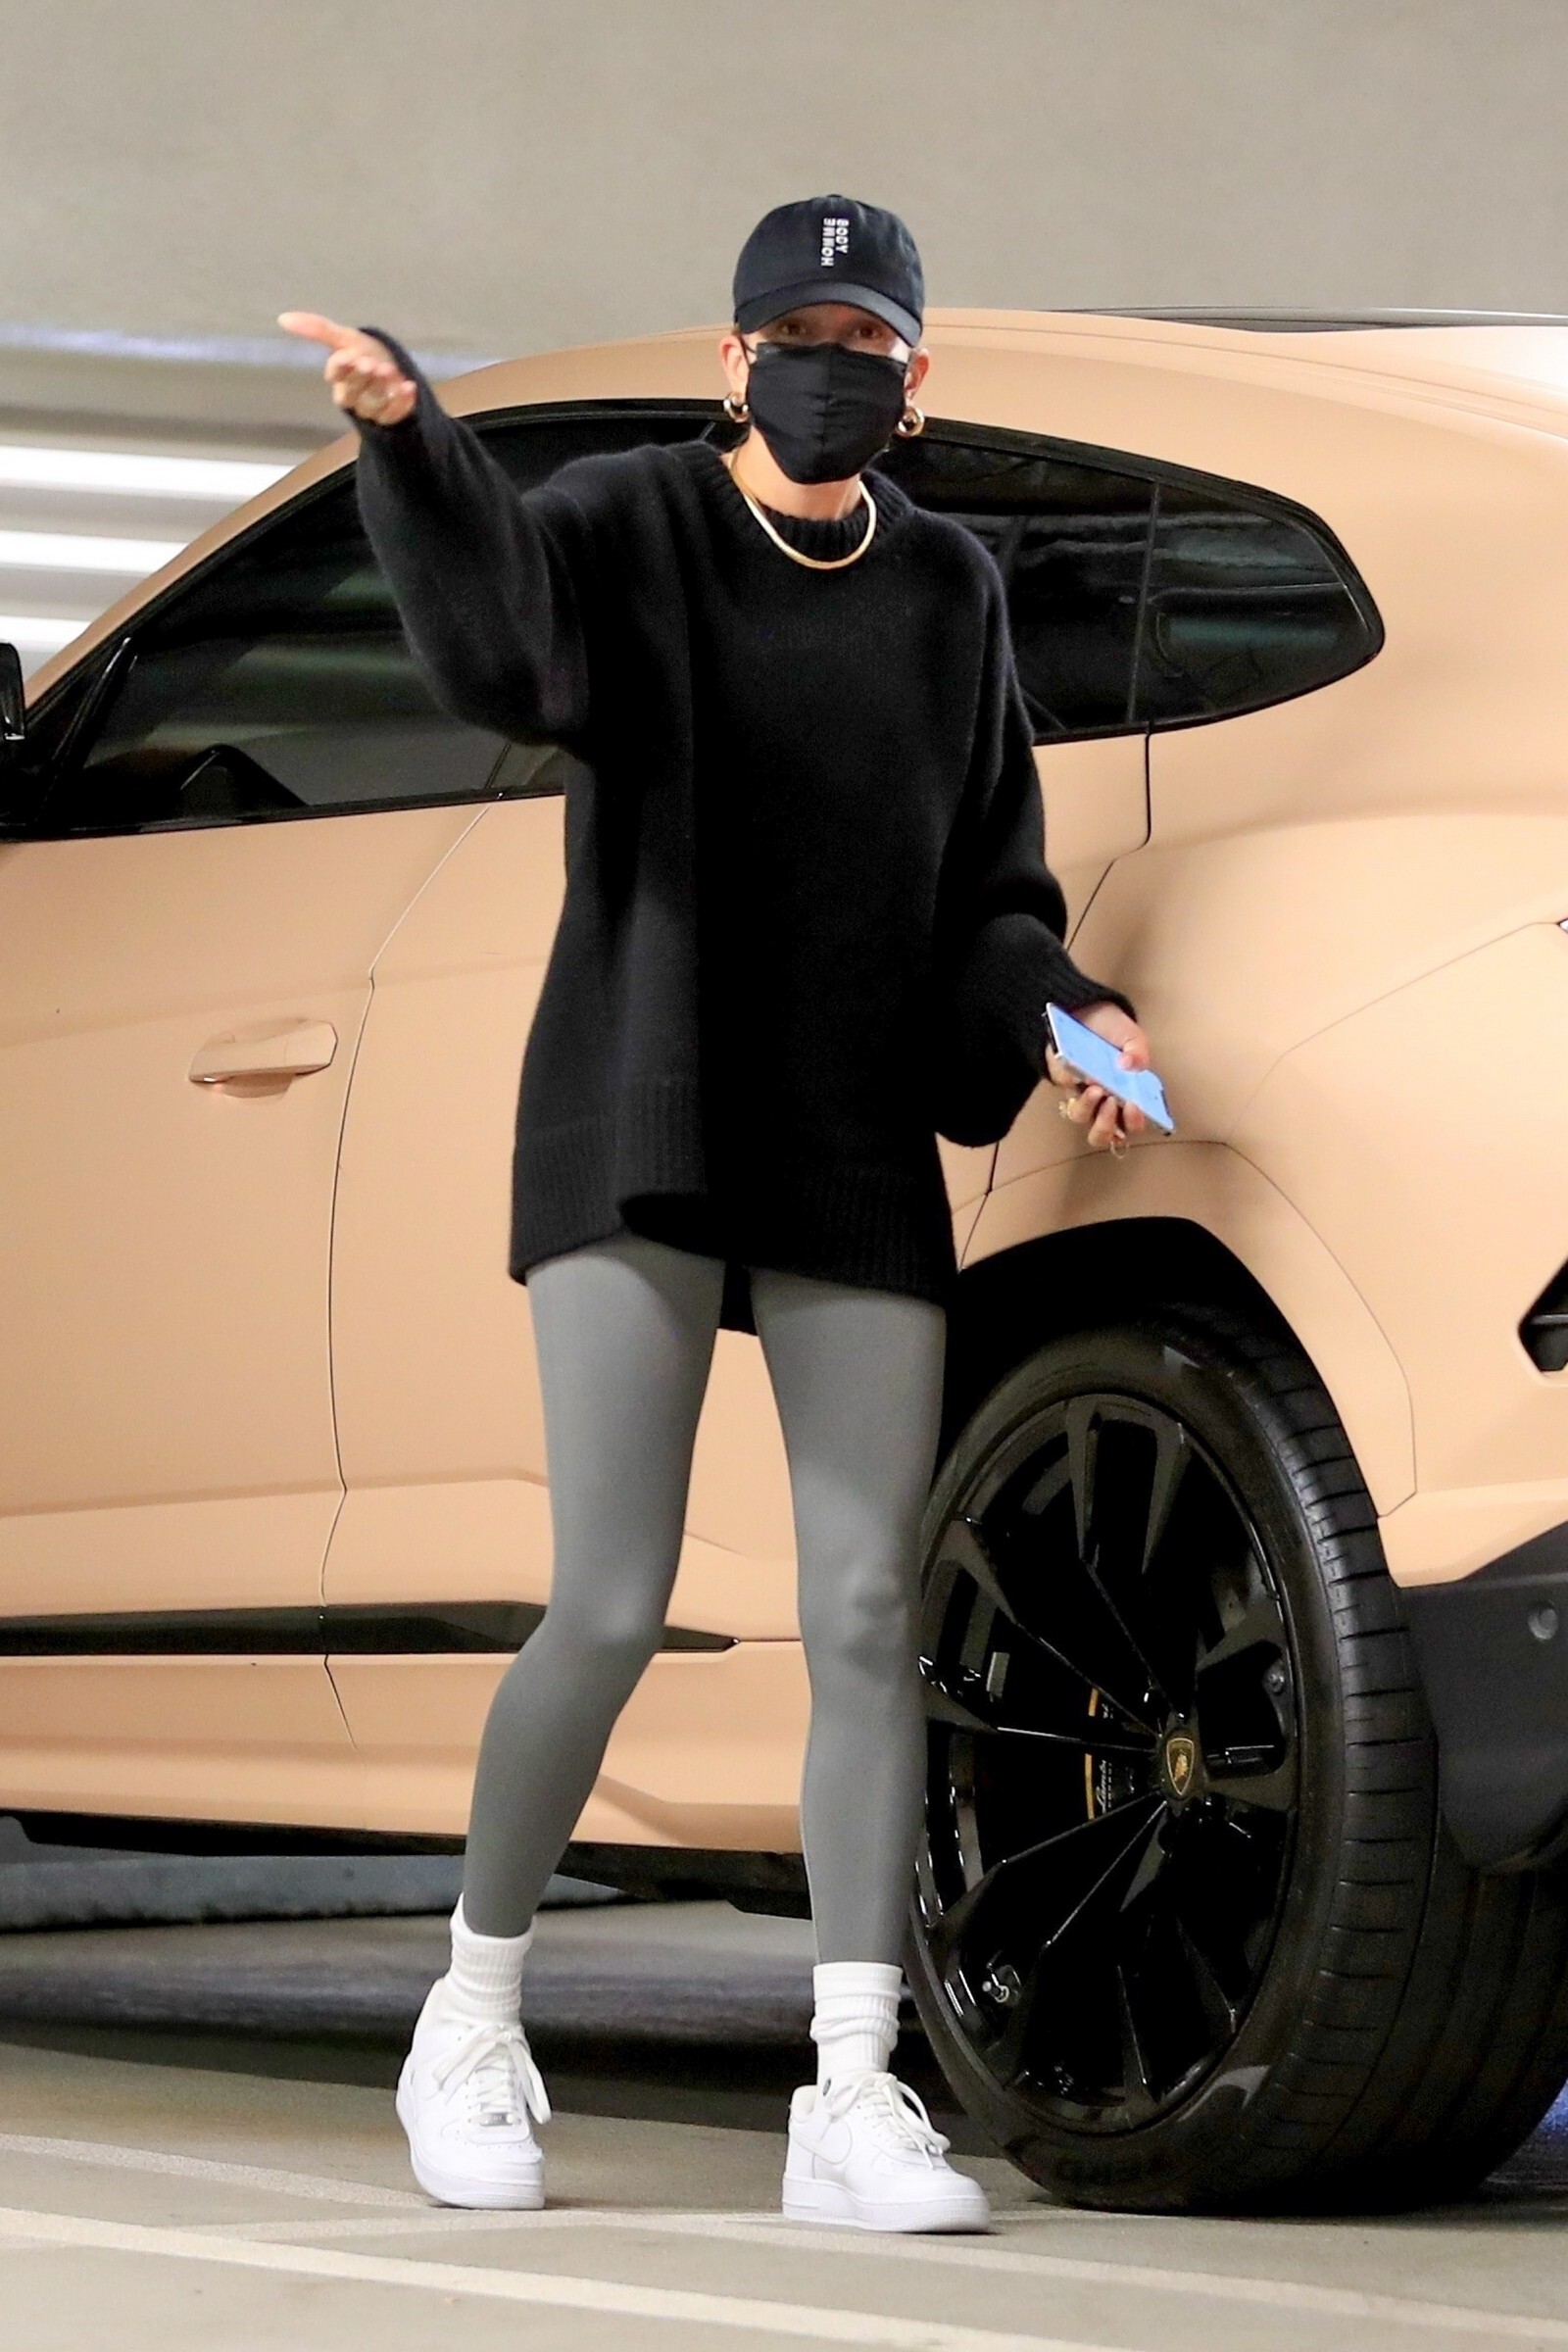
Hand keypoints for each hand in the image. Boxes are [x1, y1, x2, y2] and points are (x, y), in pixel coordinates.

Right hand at [276, 312, 416, 425]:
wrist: (393, 368)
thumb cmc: (364, 353)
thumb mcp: (344, 337)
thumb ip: (317, 329)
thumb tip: (283, 318)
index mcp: (338, 378)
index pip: (335, 374)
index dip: (341, 366)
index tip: (349, 354)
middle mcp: (352, 396)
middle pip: (352, 391)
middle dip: (362, 376)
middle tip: (371, 363)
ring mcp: (371, 409)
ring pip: (372, 403)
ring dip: (381, 387)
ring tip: (390, 370)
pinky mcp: (390, 417)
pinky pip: (394, 413)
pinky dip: (402, 401)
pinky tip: (408, 386)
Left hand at [1045, 1000, 1152, 1154]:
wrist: (1087, 1010)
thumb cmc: (1114, 1031)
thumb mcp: (1133, 1038)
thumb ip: (1138, 1052)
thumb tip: (1130, 1066)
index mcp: (1128, 1096)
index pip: (1133, 1124)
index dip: (1134, 1122)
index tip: (1135, 1105)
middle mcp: (1104, 1103)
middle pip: (1102, 1134)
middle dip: (1107, 1125)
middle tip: (1112, 1101)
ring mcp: (1082, 1095)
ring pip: (1080, 1118)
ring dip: (1089, 1108)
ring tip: (1096, 1087)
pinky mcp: (1064, 1083)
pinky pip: (1064, 1090)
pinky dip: (1073, 1084)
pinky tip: (1081, 1072)